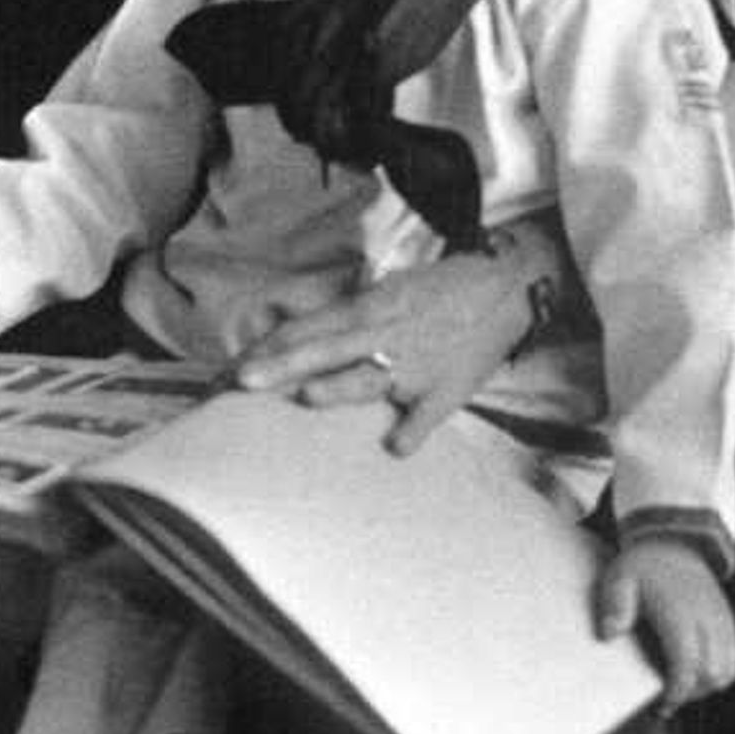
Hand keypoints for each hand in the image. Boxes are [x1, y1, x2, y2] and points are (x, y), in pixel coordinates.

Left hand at [228, 236, 542, 452]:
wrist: (508, 284)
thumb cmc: (442, 288)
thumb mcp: (388, 289)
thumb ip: (346, 313)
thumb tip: (297, 329)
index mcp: (366, 308)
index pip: (305, 328)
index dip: (265, 348)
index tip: (227, 369)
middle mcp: (383, 333)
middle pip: (323, 348)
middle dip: (280, 365)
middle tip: (240, 381)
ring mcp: (415, 363)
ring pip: (370, 376)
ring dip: (338, 388)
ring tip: (307, 398)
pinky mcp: (447, 388)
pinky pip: (427, 414)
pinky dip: (411, 430)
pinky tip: (395, 448)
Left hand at [595, 534, 734, 709]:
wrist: (675, 543)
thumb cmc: (643, 566)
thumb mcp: (620, 578)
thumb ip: (615, 605)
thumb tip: (609, 634)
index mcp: (679, 612)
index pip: (688, 662)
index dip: (678, 690)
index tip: (663, 703)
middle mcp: (706, 619)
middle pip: (713, 673)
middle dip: (692, 693)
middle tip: (668, 697)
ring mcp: (721, 622)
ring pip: (728, 671)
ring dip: (707, 686)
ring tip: (682, 686)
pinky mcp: (728, 623)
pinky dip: (721, 674)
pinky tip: (698, 674)